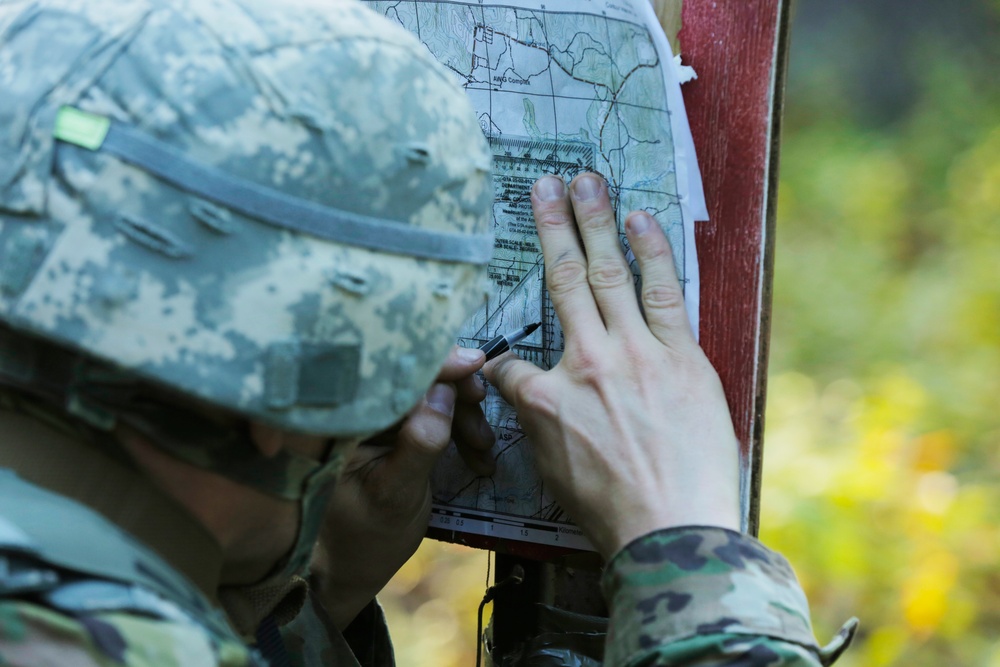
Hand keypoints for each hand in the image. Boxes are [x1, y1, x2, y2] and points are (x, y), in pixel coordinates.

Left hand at [312, 346, 494, 627]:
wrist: (352, 566)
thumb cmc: (364, 537)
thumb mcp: (396, 495)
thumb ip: (419, 443)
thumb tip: (443, 393)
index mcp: (344, 419)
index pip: (389, 371)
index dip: (434, 362)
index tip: (474, 363)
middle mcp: (359, 408)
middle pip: (416, 375)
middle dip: (457, 393)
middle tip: (482, 418)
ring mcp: (379, 417)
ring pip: (433, 393)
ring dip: (466, 416)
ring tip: (483, 452)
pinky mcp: (398, 428)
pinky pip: (437, 412)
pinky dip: (462, 429)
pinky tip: (478, 455)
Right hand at [484, 173, 740, 560]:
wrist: (672, 530)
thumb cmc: (610, 508)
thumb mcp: (551, 469)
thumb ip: (535, 420)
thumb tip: (527, 390)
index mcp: (545, 398)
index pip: (511, 364)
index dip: (501, 364)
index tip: (502, 370)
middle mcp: (586, 362)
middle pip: (564, 280)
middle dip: (553, 226)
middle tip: (546, 183)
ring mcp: (637, 353)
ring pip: (611, 273)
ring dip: (597, 221)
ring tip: (588, 181)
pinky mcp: (682, 357)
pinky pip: (664, 292)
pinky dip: (652, 252)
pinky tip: (640, 219)